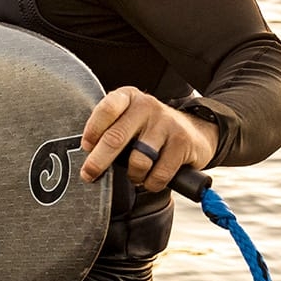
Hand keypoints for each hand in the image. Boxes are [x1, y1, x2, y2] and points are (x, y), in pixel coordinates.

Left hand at [79, 87, 217, 191]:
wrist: (195, 132)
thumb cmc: (150, 130)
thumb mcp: (129, 120)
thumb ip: (110, 130)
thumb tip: (87, 157)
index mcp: (128, 97)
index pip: (106, 109)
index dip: (93, 131)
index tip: (86, 147)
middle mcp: (147, 106)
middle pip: (116, 138)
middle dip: (98, 161)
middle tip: (88, 175)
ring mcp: (166, 124)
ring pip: (138, 161)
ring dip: (133, 175)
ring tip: (135, 174)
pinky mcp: (182, 143)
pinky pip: (158, 174)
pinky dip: (151, 183)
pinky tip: (152, 179)